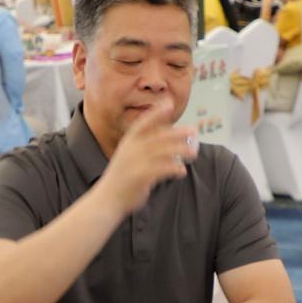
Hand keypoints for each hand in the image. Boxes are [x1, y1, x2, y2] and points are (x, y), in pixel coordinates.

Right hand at [97, 101, 197, 216]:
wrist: (107, 199)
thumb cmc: (121, 178)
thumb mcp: (127, 156)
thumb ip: (142, 146)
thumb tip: (164, 137)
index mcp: (128, 142)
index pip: (143, 123)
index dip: (156, 112)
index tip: (169, 103)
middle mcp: (131, 149)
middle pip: (159, 136)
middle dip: (178, 132)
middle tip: (194, 130)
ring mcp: (135, 162)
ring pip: (164, 151)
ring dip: (181, 150)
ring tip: (193, 152)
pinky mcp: (140, 176)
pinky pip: (162, 169)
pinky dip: (174, 169)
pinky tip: (182, 171)